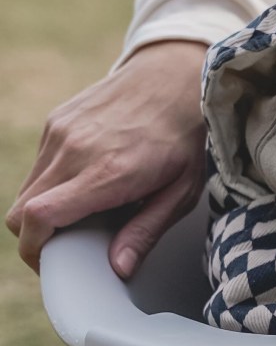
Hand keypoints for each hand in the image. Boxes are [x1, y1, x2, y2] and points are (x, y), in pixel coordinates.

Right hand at [6, 40, 208, 276]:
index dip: (34, 250)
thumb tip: (118, 268)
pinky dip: (50, 183)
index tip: (52, 265)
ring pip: (25, 189)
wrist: (174, 76)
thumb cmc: (185, 137)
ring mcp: (61, 132)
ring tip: (80, 214)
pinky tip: (84, 182)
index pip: (40, 216)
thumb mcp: (181, 192)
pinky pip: (38, 165)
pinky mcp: (56, 120)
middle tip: (66, 247)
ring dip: (42, 210)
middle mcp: (75, 150)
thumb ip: (146, 231)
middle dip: (35, 238)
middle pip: (20, 211)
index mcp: (106, 172)